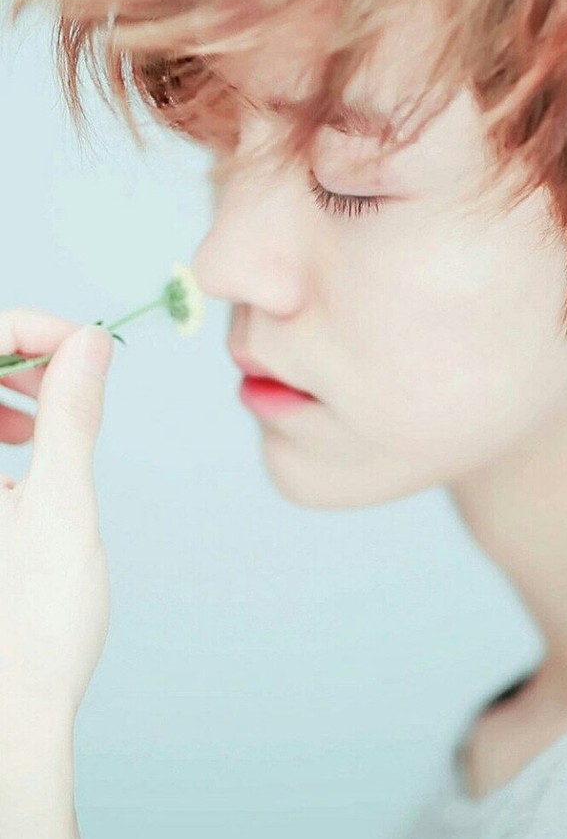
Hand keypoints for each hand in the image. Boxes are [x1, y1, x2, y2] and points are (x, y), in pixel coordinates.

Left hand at [0, 309, 113, 725]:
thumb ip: (71, 411)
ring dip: (6, 388)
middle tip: (72, 375)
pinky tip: (27, 448)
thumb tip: (88, 342)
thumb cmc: (34, 621)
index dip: (27, 328)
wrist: (10, 707)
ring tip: (46, 416)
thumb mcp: (63, 501)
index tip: (83, 345)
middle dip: (19, 355)